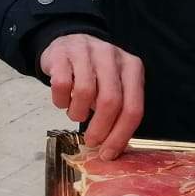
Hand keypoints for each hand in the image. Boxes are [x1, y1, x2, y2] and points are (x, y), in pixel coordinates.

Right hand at [40, 34, 144, 158]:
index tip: (109, 153)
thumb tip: (113, 148)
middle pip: (110, 102)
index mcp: (132, 67)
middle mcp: (112, 56)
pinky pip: (62, 85)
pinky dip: (61, 101)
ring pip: (85, 92)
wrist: (69, 42)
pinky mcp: (62, 53)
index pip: (133, 107)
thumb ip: (119, 110)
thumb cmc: (94, 73)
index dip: (120, 135)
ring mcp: (86, 52)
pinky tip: (63, 101)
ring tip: (76, 114)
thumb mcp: (114, 86)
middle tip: (92, 141)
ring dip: (78, 113)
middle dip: (100, 129)